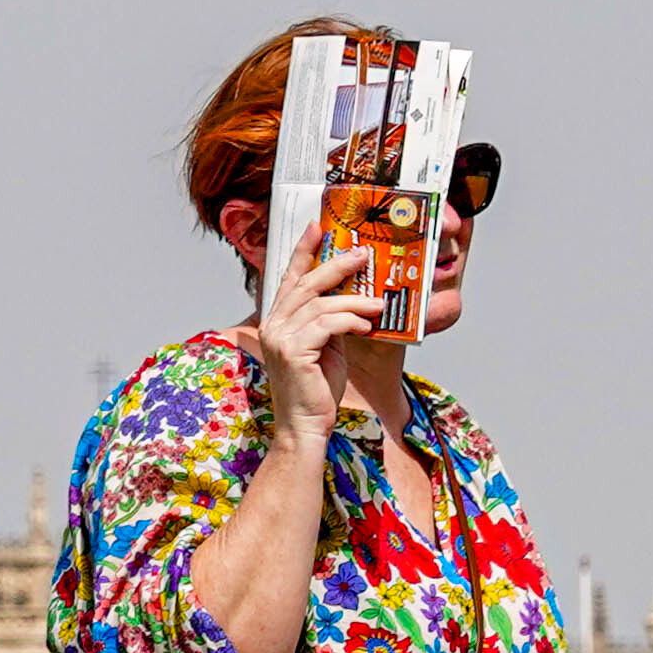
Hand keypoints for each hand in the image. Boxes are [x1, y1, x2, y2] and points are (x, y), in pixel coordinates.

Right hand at [255, 220, 381, 451]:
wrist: (305, 425)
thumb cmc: (317, 388)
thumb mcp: (327, 346)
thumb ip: (331, 322)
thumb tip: (358, 298)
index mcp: (278, 321)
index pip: (289, 279)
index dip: (302, 251)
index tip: (316, 227)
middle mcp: (273, 325)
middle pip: (306, 284)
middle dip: (337, 265)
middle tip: (363, 254)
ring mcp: (279, 338)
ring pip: (322, 304)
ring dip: (356, 301)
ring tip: (379, 305)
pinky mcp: (293, 352)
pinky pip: (328, 325)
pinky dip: (351, 321)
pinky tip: (366, 325)